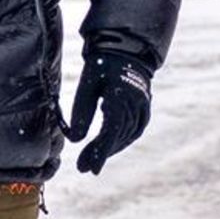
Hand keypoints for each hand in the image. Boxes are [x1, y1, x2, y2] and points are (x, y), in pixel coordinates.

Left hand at [64, 52, 153, 174]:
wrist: (125, 50)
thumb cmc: (102, 64)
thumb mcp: (87, 83)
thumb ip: (81, 110)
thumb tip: (75, 140)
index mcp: (120, 96)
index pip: (111, 131)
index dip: (100, 152)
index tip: (89, 169)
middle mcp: (135, 105)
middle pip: (117, 137)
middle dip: (99, 154)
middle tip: (83, 167)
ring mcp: (142, 108)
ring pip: (126, 137)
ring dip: (109, 149)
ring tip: (91, 159)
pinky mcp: (144, 110)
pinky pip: (133, 132)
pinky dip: (120, 141)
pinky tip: (108, 147)